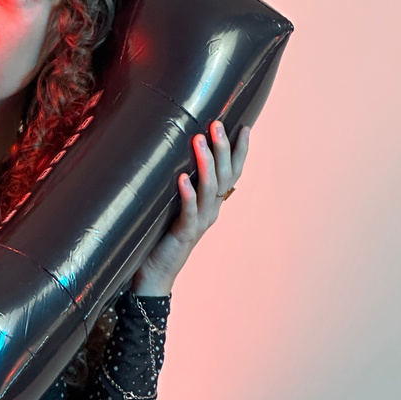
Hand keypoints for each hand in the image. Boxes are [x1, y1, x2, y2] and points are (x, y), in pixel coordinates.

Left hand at [131, 120, 250, 295]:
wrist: (154, 274)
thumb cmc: (161, 236)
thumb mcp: (175, 206)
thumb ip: (181, 186)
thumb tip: (174, 154)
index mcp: (212, 203)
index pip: (232, 174)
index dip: (240, 152)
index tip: (246, 128)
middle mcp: (210, 211)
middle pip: (224, 177)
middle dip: (222, 149)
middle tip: (216, 125)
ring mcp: (199, 223)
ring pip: (209, 190)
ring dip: (206, 164)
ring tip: (199, 141)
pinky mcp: (183, 234)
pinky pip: (189, 212)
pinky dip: (187, 195)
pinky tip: (183, 179)